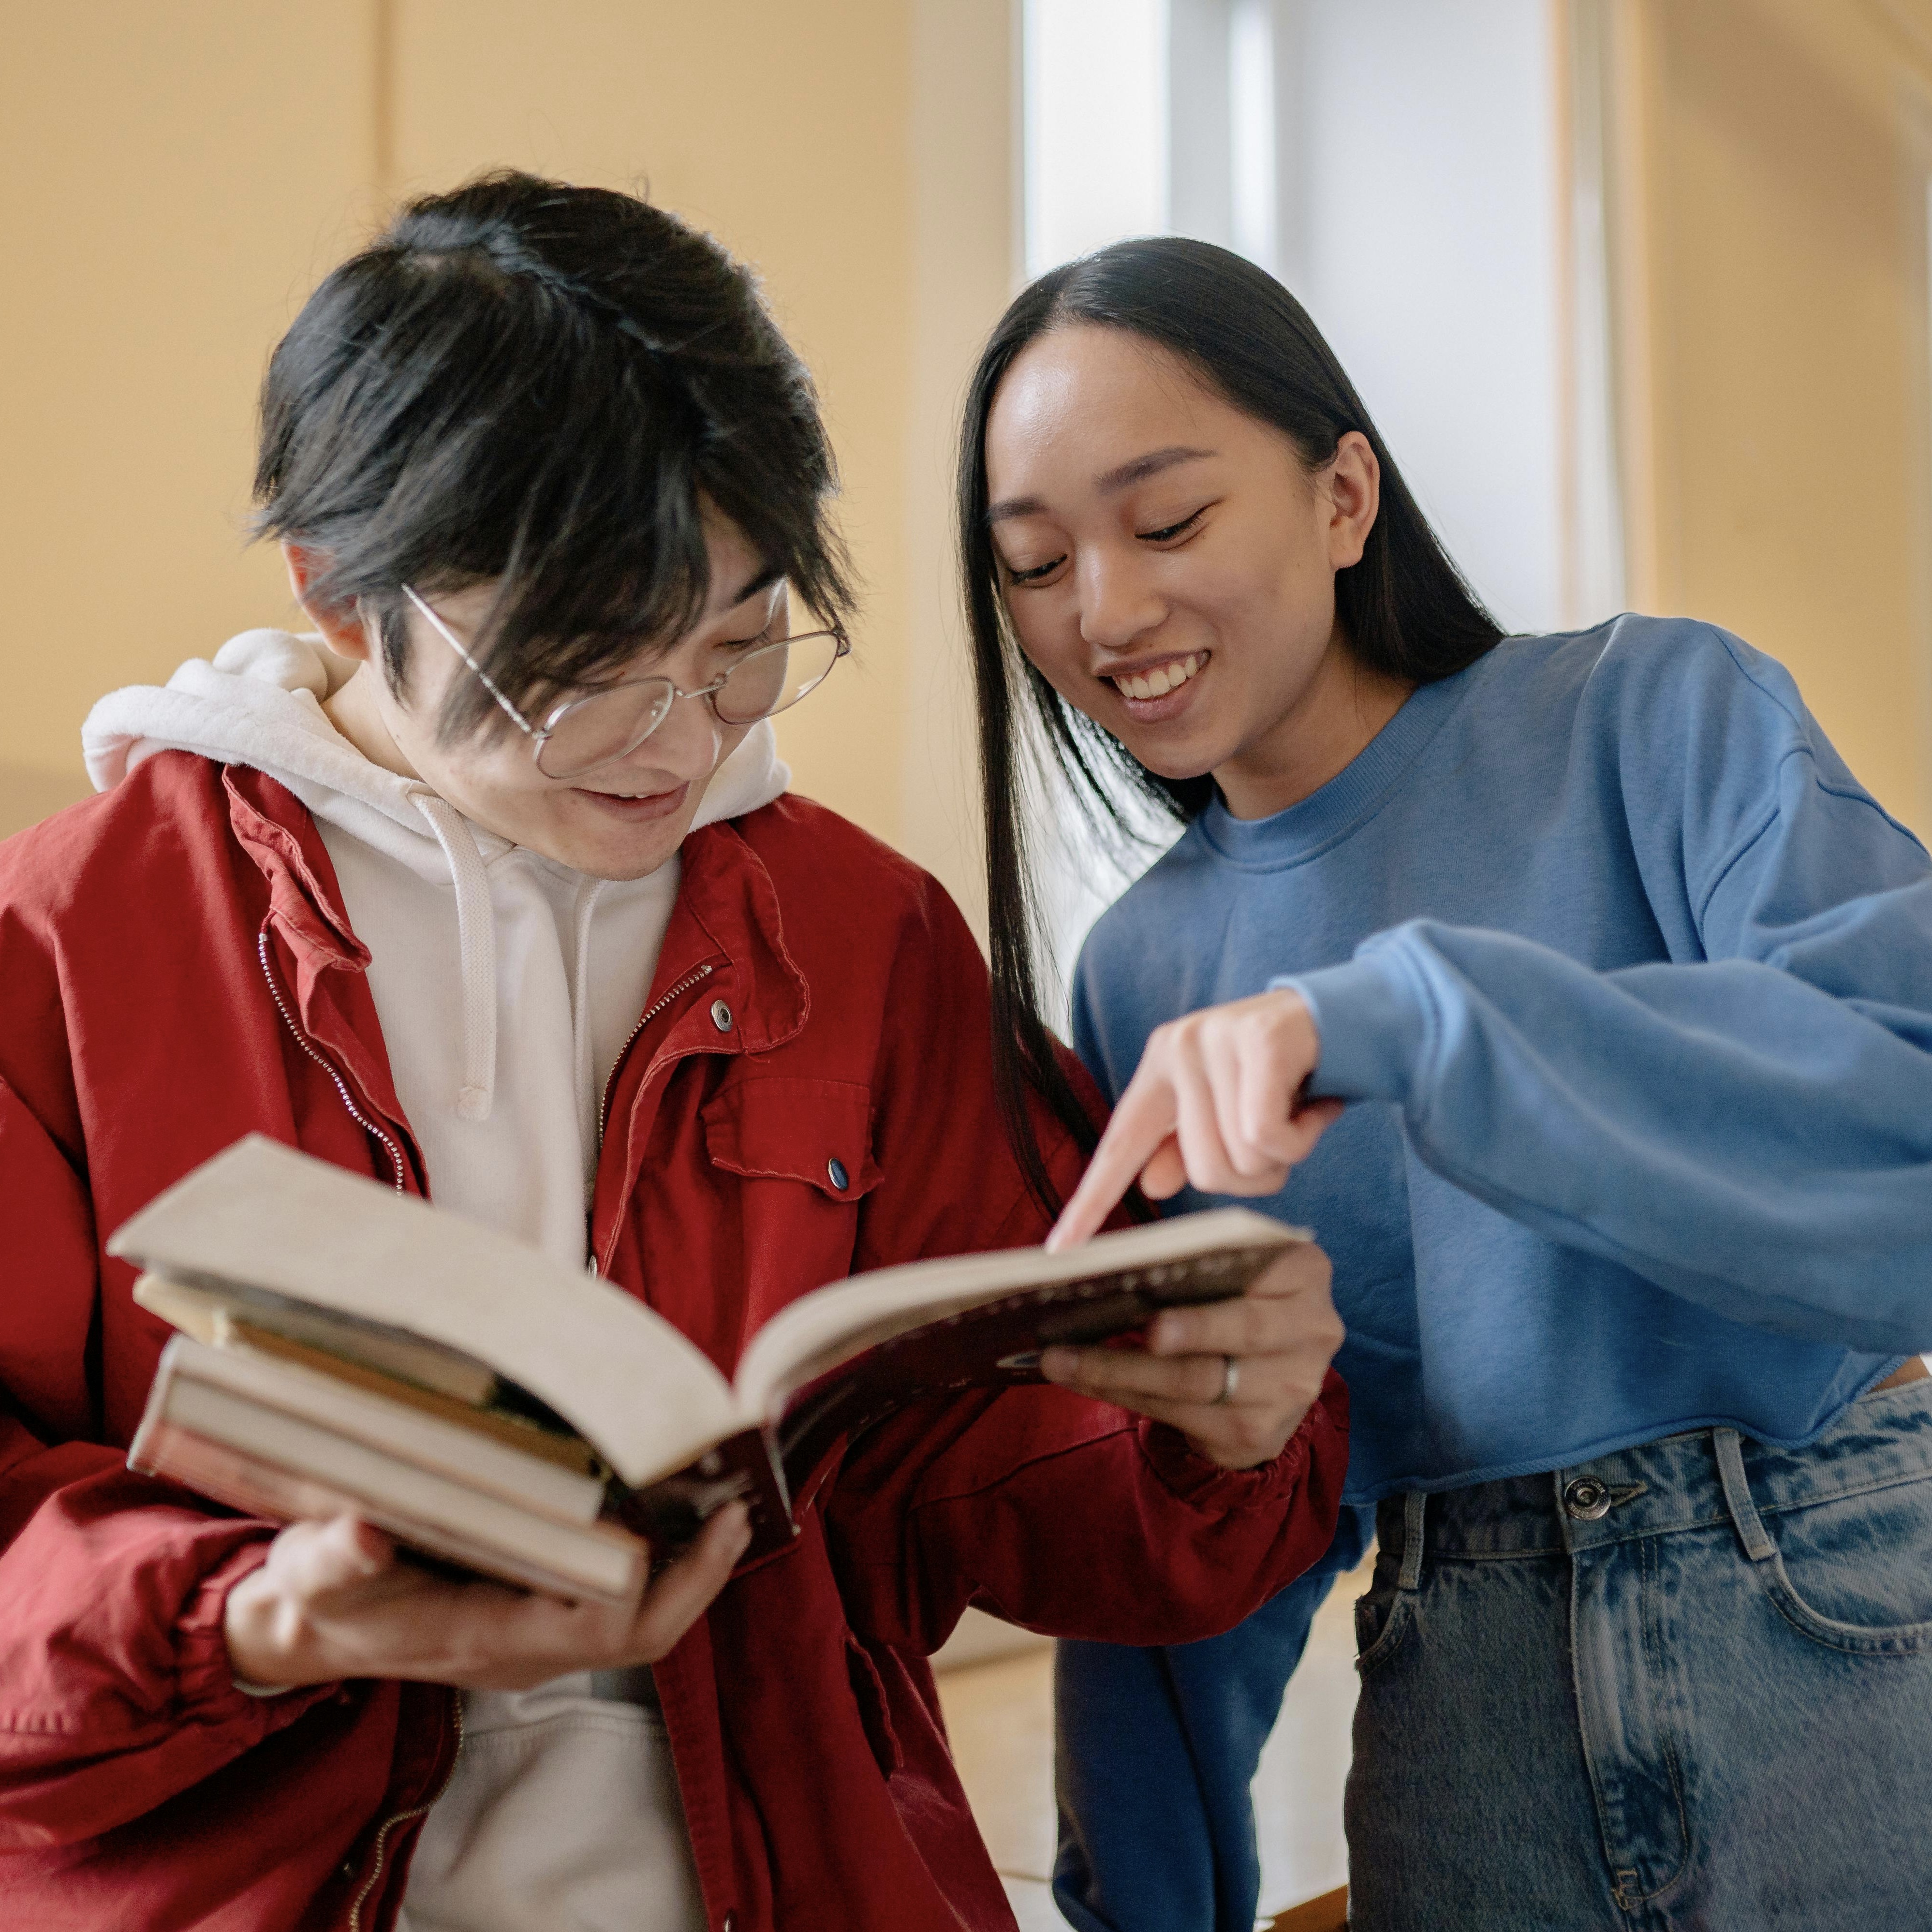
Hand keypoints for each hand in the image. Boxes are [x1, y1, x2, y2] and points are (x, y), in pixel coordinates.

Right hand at [223, 1502, 749, 1692]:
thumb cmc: (317, 1596)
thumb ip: (334, 1559)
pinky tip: (673, 1516)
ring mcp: (532, 1635)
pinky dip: (657, 1566)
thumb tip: (360, 1535)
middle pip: (639, 1635)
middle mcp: (523, 1646)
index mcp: (483, 1636)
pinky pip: (617, 1604)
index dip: (646, 1588)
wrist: (304, 1631)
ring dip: (688, 1573)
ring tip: (726, 1509)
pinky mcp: (532, 1615)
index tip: (682, 1530)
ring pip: (637, 1623)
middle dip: (697, 1581)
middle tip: (738, 1515)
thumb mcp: (312, 1574)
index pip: (594, 1629)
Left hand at [1039, 1241, 1342, 1468]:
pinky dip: (1126, 1395)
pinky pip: (1182, 1415)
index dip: (1216, 1281)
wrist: (1267, 1380)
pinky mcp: (1259, 1433)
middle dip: (1181, 1331)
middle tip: (1121, 1333)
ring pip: (1199, 1380)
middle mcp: (1312, 1331)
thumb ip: (1196, 1261)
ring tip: (1062, 1359)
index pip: (1262, 1272)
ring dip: (1121, 1370)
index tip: (1161, 1297)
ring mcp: (1290, 1388)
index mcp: (1305, 1273)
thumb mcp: (1231, 1271)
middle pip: (1240, 1331)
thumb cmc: (1232, 1302)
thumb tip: (1112, 1262)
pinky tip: (1082, 1380)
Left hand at [1047, 989, 1343, 1249]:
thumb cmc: (1281, 1076)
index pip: (1120, 1145)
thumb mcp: (1226, 1112)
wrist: (1343, 1019)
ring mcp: (1213, 1040)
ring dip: (1283, 1155)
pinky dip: (1301, 1139)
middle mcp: (1177, 1049)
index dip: (1091, 1201)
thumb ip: (1185, 1148)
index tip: (1061, 1248)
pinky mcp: (1257, 1042)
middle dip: (1253, 1173)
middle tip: (1278, 1135)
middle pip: (1204, 1172)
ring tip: (1295, 1115)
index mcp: (1160, 1067)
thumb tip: (1152, 1185)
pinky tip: (1314, 1109)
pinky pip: (1267, 1136)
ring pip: (1241, 1157)